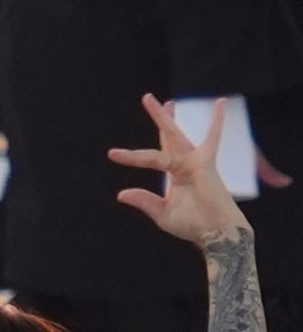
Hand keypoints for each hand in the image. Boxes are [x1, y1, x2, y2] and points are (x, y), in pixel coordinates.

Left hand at [113, 93, 263, 243]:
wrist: (215, 233)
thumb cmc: (194, 225)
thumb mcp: (162, 214)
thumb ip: (144, 201)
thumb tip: (121, 194)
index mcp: (175, 175)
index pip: (151, 157)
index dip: (131, 155)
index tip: (113, 153)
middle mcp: (184, 164)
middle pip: (167, 136)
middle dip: (159, 118)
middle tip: (147, 97)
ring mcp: (194, 162)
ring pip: (174, 135)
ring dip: (164, 118)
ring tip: (153, 99)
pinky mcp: (204, 163)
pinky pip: (212, 139)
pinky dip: (216, 122)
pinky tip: (219, 103)